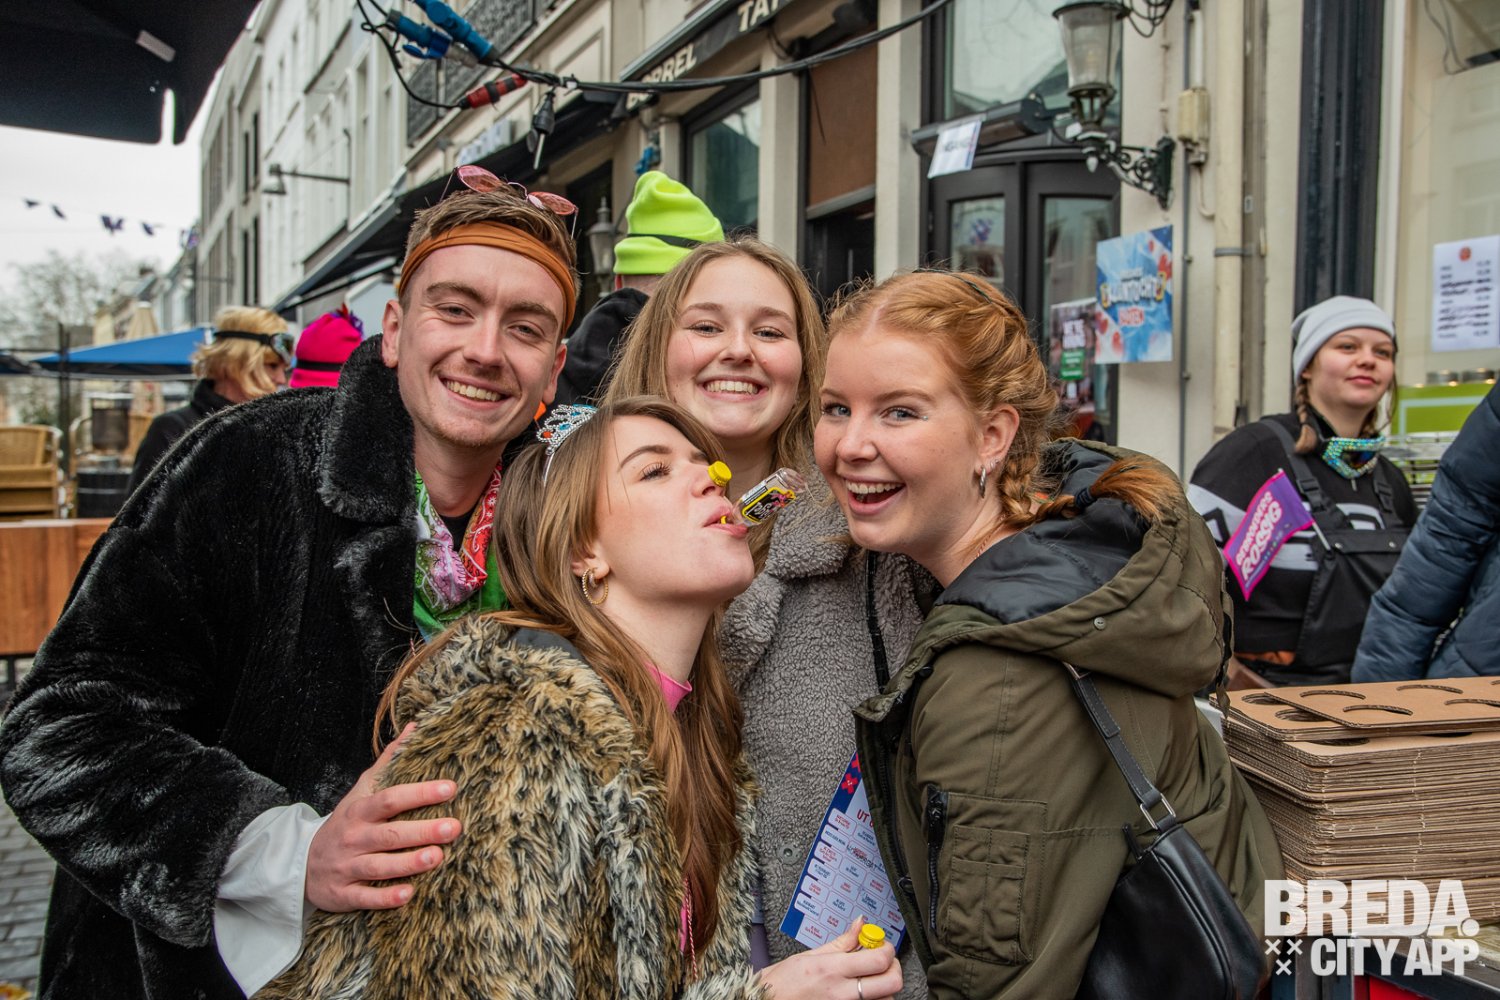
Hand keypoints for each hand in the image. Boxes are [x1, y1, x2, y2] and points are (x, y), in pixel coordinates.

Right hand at [305, 723, 461, 911]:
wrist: (302, 863)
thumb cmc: (345, 822)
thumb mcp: (361, 790)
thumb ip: (388, 762)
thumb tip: (414, 727)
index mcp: (360, 811)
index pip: (390, 798)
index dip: (419, 792)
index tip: (450, 787)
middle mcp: (353, 838)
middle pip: (389, 834)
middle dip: (422, 830)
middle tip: (454, 827)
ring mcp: (347, 867)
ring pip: (379, 866)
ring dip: (408, 863)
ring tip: (438, 857)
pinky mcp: (343, 894)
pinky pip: (365, 897)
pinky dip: (385, 898)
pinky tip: (408, 894)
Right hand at [759, 917, 902, 999]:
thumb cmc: (783, 983)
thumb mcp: (810, 955)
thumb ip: (842, 942)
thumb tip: (860, 924)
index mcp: (832, 969)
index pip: (879, 959)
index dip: (887, 949)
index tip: (880, 945)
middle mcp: (841, 993)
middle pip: (891, 983)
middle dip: (893, 968)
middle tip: (882, 961)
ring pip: (886, 999)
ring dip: (883, 987)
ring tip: (867, 978)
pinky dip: (873, 998)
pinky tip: (860, 991)